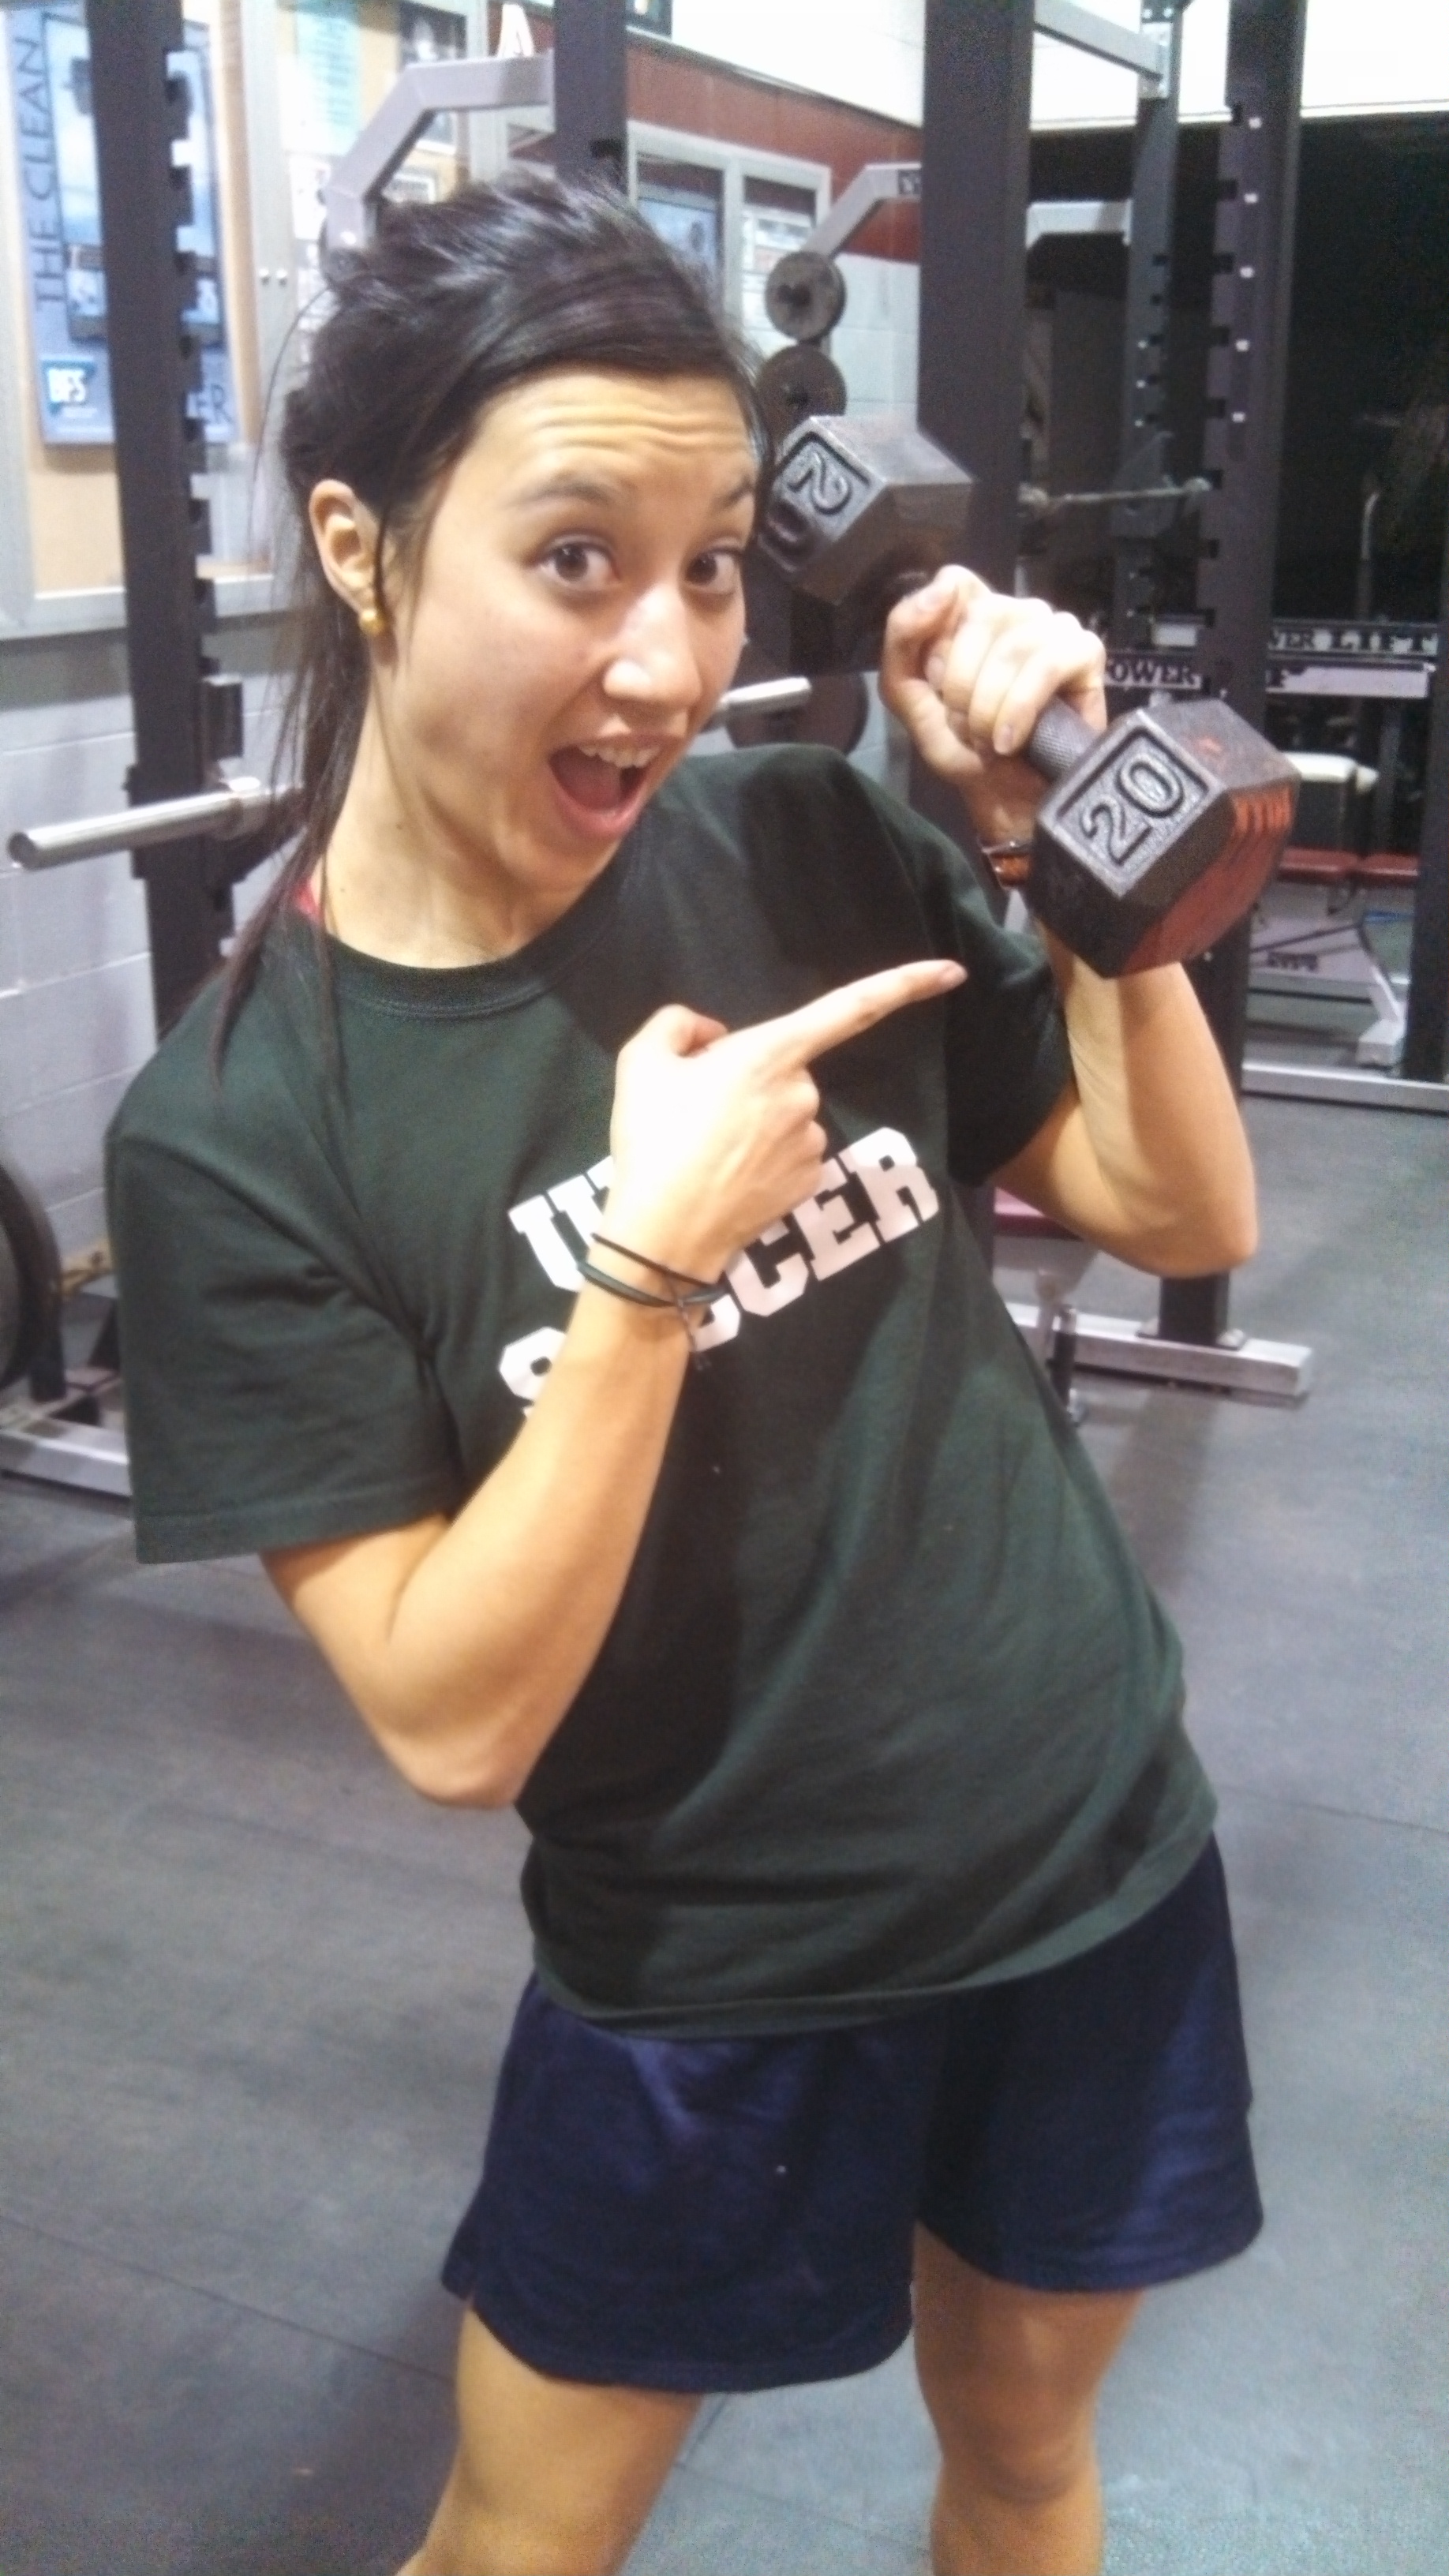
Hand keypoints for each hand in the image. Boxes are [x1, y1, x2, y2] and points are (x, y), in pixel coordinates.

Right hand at [603, 959, 964, 1277]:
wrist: (663, 1234)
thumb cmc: (651, 1141)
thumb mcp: (641, 1062)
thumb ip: (679, 1025)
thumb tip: (714, 1035)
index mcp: (770, 1054)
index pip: (851, 1008)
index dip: (905, 984)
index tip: (952, 971)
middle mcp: (804, 1094)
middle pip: (786, 1069)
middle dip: (750, 1080)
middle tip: (697, 1109)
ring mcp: (812, 1142)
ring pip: (787, 1115)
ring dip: (755, 1122)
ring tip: (703, 1148)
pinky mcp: (810, 1182)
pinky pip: (790, 1153)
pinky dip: (764, 1158)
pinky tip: (727, 1174)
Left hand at [879, 568, 1106, 846]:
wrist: (1004, 798)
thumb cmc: (963, 748)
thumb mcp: (910, 697)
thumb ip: (903, 639)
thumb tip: (940, 588)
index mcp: (973, 613)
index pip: (956, 581)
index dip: (938, 627)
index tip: (936, 678)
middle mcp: (1016, 612)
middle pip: (981, 615)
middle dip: (962, 685)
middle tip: (967, 724)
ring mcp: (1054, 628)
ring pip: (1013, 644)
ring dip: (989, 706)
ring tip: (990, 739)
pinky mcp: (1086, 653)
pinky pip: (1048, 664)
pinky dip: (1021, 707)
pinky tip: (1013, 739)